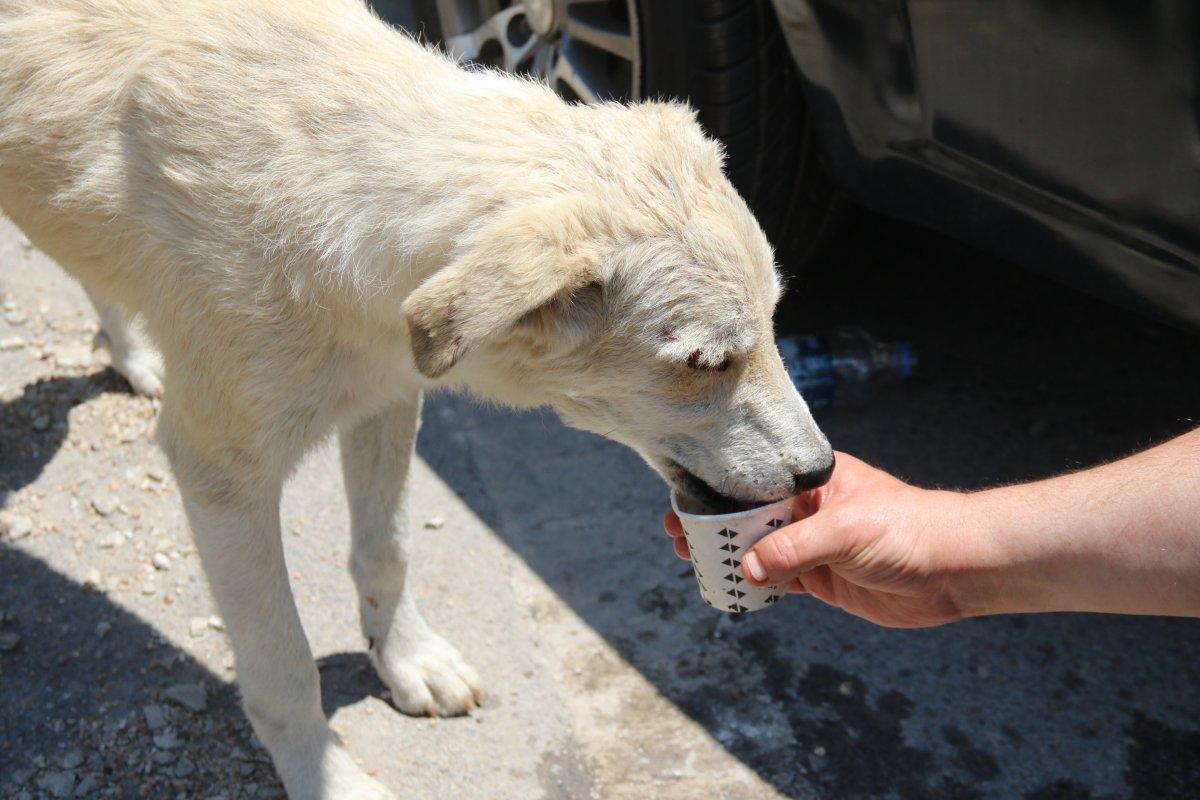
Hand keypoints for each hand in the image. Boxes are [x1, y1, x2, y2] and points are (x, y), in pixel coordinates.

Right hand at [664, 452, 974, 627]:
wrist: (956, 568)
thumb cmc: (909, 528)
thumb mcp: (846, 530)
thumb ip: (794, 547)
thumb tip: (747, 567)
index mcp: (813, 480)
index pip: (754, 482)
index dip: (717, 493)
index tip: (684, 504)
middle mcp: (809, 509)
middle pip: (749, 515)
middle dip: (714, 526)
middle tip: (677, 537)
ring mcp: (814, 544)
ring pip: (759, 549)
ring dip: (729, 556)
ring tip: (692, 560)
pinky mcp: (823, 578)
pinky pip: (778, 580)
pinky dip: (754, 585)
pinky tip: (732, 587)